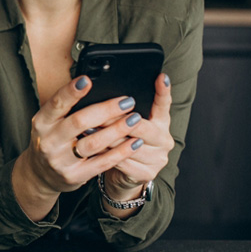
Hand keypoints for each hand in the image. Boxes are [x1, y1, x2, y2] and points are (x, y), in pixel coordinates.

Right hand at [12, 75, 144, 219]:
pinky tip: (135, 143)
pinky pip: (102, 163)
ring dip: (117, 130)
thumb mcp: (50, 122)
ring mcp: (61, 160)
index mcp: (41, 122)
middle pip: (79, 122)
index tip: (87, 80)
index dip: (71, 91)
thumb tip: (94, 85)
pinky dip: (121, 152)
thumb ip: (66, 107)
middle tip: (127, 101)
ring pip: (93, 143)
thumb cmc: (52, 140)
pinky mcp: (75, 176)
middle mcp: (48, 141)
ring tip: (135, 119)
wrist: (40, 173)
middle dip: (106, 110)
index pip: (56, 103)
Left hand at [101, 73, 173, 201]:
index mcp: (161, 122)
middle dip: (116, 120)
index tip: (161, 77)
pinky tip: (91, 149)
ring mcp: (158, 158)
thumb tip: (101, 92)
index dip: (163, 91)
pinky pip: (122, 162)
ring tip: (87, 129)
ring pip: (128, 145)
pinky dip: (105, 155)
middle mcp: (164, 139)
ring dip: (106, 138)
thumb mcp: (125, 125)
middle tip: (98, 114)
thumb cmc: (121, 142)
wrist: (124, 174)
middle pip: (141, 126)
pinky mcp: (147, 174)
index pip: (164, 104)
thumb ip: (121, 112)